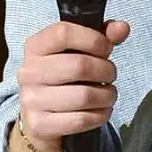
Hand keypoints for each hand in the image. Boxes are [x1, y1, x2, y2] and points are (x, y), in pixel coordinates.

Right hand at [16, 20, 130, 151]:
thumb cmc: (63, 77)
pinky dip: (100, 115)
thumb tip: (122, 27)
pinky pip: (81, 120)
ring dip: (106, 96)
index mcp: (35, 46)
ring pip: (84, 96)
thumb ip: (101, 37)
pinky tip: (101, 110)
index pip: (64, 33)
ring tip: (108, 94)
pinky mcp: (40, 124)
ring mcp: (32, 99)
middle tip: (110, 74)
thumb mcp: (77, 52)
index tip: (106, 49)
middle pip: (79, 66)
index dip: (93, 39)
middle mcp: (29, 71)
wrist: (39, 117)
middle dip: (106, 70)